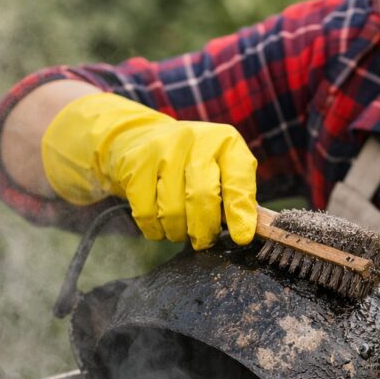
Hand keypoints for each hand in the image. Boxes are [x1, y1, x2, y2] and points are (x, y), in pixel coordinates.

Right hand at [40, 92, 257, 248]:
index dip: (240, 213)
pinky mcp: (135, 164)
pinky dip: (155, 230)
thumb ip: (236, 195)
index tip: (241, 238)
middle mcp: (195, 140)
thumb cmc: (192, 162)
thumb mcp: (222, 168)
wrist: (141, 138)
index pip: (238, 181)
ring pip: (173, 210)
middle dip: (205, 230)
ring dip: (178, 232)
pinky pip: (146, 213)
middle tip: (204, 240)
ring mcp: (162, 149)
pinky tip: (161, 226)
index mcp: (225, 142)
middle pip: (203, 197)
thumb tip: (244, 233)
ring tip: (182, 231)